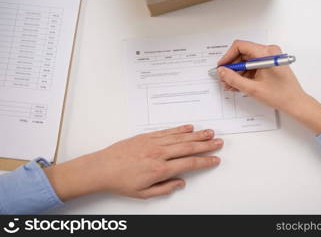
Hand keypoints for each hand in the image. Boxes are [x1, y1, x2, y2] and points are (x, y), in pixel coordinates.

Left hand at [45, 125, 222, 200]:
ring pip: (180, 137)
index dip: (204, 161)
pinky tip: (189, 128)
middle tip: (218, 142)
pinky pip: (167, 131)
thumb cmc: (120, 181)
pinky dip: (179, 129)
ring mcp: (153, 143)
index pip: (189, 164)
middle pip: (188, 148)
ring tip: (209, 132)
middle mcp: (159, 154)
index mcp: (160, 170)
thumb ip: (165, 188)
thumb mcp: (144, 193)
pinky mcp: (146, 136)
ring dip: (196, 135)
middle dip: (206, 145)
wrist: (102, 168)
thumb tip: (180, 182)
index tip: (214, 159)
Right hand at [217, 40, 320, 133]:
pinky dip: (245, 74)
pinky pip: (253, 65)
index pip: (240, 46)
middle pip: (243, 53)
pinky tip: (239, 84)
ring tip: (231, 84)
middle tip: (225, 78)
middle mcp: (269, 51)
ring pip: (247, 60)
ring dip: (238, 72)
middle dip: (232, 67)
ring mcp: (270, 57)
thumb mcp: (252, 88)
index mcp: (266, 53)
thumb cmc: (281, 95)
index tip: (222, 66)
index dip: (228, 56)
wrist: (295, 103)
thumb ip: (234, 79)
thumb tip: (222, 72)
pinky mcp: (270, 63)